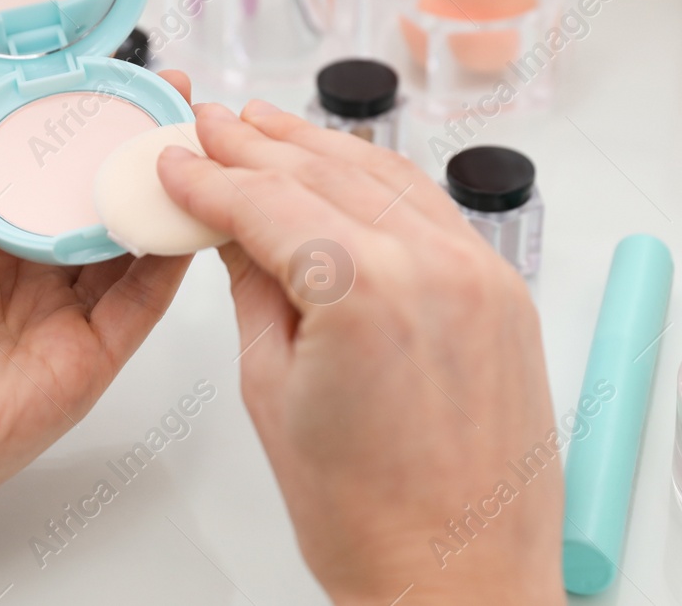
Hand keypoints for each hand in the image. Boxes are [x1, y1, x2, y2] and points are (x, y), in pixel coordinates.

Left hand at [0, 54, 193, 603]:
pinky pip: (141, 301)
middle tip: (170, 92)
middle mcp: (24, 274)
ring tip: (189, 132)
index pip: (44, 168)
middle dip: (134, 146)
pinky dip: (169, 254)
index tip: (114, 74)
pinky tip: (184, 204)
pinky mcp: (87, 360)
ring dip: (161, 190)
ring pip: (129, 243)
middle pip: (95, 200)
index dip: (79, 123)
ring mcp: (60, 316)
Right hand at [158, 101, 563, 605]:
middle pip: (326, 172)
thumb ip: (253, 289)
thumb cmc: (369, 518)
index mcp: (363, 290)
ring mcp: (479, 272)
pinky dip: (380, 179)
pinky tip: (345, 168)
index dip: (211, 177)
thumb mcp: (271, 392)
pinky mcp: (504, 290)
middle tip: (213, 121)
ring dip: (320, 146)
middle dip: (259, 144)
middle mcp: (432, 264)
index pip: (267, 202)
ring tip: (267, 126)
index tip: (177, 158)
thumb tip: (232, 230)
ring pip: (385, 176)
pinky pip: (432, 208)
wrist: (461, 580)